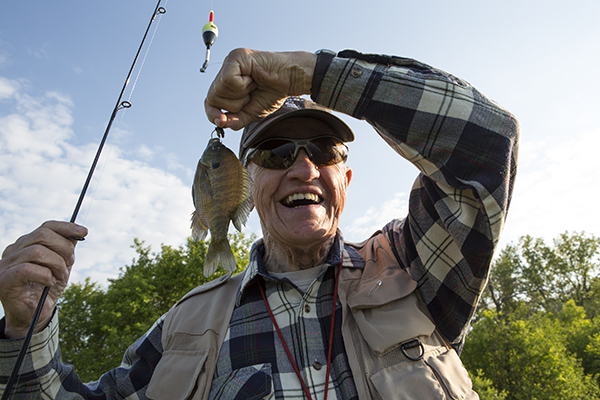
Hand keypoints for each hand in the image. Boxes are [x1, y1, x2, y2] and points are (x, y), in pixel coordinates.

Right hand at [0, 221, 87, 338]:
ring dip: (56, 264)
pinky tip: (49, 282)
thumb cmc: (47, 287)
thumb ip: (66, 248)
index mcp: (26, 243)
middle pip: (42, 235)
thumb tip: (78, 233)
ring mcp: (6, 264)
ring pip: (37, 251)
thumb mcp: (61, 264)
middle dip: (63, 247)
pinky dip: (45, 275)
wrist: (36, 314)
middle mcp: (13, 250)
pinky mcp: (4, 279)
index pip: (46, 227)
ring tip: (60, 276)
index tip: (84, 232)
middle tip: (71, 262)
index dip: (66, 227)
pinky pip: (27, 269)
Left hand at [205, 48, 316, 130]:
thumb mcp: (250, 113)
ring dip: (240, 94)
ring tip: (252, 85)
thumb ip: (234, 120)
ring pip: (218, 90)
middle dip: (233, 104)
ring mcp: (229, 62)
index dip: (213, 113)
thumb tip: (219, 122)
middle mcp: (225, 72)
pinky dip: (241, 85)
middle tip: (250, 95)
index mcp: (227, 84)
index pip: (209, 101)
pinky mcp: (235, 57)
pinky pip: (227, 79)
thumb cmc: (273, 92)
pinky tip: (252, 78)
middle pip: (212, 98)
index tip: (222, 120)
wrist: (291, 80)